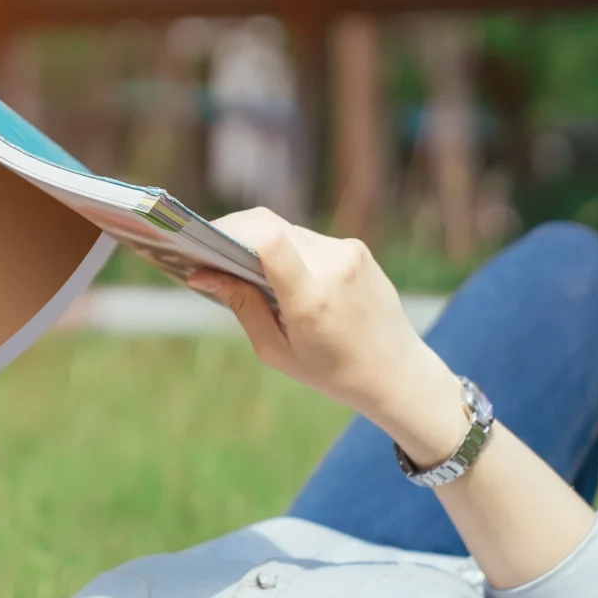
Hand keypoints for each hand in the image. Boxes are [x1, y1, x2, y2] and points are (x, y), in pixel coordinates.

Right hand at [187, 209, 464, 460]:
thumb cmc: (332, 371)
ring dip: (259, 241)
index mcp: (312, 298)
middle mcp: (333, 266)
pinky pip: (308, 239)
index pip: (268, 240)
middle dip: (232, 232)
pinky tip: (277, 272)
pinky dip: (285, 249)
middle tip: (206, 249)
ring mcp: (349, 253)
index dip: (230, 232)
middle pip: (269, 225)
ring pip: (287, 229)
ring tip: (238, 264)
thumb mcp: (277, 351)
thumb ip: (242, 307)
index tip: (204, 245)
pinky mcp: (356, 249)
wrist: (396, 371)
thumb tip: (202, 276)